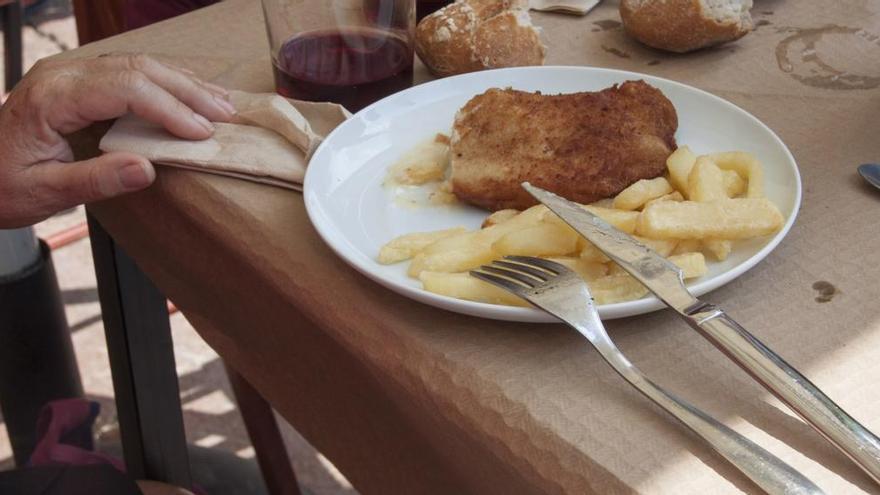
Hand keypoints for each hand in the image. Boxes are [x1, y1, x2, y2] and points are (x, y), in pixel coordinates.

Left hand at [0, 54, 235, 227]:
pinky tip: (192, 94)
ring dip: (183, 84)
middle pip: (137, 68)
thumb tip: (147, 169)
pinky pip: (130, 71)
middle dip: (187, 91)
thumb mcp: (45, 194)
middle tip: (226, 114)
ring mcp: (71, 73)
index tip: (202, 132)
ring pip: (138, 64)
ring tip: (223, 103)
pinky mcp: (80, 81)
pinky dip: (167, 83)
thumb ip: (95, 181)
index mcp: (51, 98)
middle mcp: (62, 75)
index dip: (169, 108)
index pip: (123, 88)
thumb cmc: (3, 187)